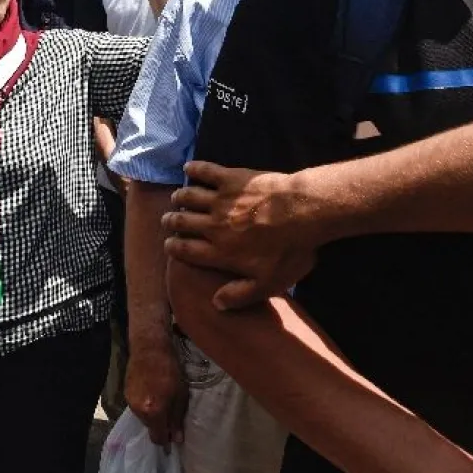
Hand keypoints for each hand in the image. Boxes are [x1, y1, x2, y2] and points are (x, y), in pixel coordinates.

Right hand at [123, 339, 187, 445]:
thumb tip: (176, 439)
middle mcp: (139, 411)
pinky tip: (151, 392)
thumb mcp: (180, 396)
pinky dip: (145, 405)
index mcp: (154, 412)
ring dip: (152, 414)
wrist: (150, 349)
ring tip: (160, 400)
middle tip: (169, 413)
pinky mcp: (125, 393)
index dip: (165, 440)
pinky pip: (137, 407)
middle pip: (149, 428)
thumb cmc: (170, 370)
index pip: (157, 438)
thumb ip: (176, 419)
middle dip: (159, 425)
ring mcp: (130, 402)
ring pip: (143, 418)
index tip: (172, 438)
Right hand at [161, 161, 321, 309]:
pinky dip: (195, 169)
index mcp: (220, 252)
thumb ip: (241, 295)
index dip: (174, 248)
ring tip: (177, 198)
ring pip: (189, 197)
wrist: (303, 213)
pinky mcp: (231, 179)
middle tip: (168, 220)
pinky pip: (206, 172)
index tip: (168, 245)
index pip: (187, 250)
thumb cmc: (290, 251)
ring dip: (180, 198)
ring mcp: (221, 201)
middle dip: (171, 222)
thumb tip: (216, 304)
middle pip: (183, 222)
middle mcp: (213, 226)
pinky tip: (189, 168)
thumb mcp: (269, 283)